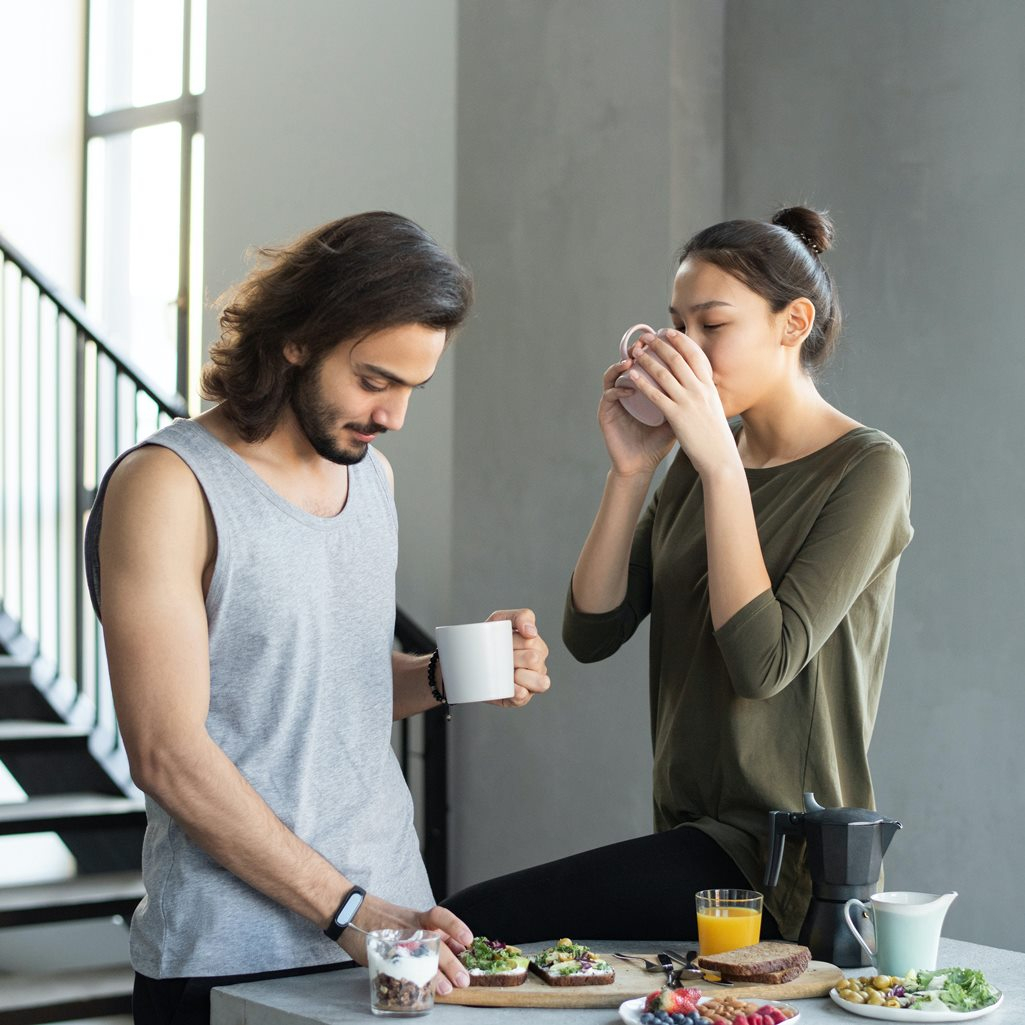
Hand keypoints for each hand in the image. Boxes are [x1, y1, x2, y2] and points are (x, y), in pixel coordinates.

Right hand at [340, 893, 474, 994]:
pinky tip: (415, 989)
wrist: (348, 911)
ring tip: (445, 988)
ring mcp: (396, 939)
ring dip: (435, 974)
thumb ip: (425, 932)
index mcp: (416, 918)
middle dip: (452, 963)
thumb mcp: (405, 920)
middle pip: (435, 943)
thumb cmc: (379, 918)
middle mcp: (409, 927)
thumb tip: (450, 948)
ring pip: (420, 957)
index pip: (440, 917)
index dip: (456, 927)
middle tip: (463, 979)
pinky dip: (408, 980)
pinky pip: (397, 966)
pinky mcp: (382, 951)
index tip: (468, 940)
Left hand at [485, 609, 550, 706]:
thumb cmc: (488, 639)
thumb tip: (532, 631)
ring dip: (520, 676)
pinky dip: (516, 692)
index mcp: (536, 646)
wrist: (467, 661)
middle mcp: (538, 664)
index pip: (531, 642)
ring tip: (506, 672)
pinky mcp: (521, 698)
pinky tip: (508, 686)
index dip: (513, 642)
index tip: (503, 641)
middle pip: (533, 659)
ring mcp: (532, 682)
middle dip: (513, 657)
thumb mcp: (501, 620)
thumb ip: (521, 616)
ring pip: (540, 681)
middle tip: (501, 657)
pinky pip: (524, 696)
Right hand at [599, 343, 675, 477]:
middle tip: (645, 342)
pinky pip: (609, 395)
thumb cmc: (658, 442)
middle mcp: (625, 391)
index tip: (665, 340)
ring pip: (613, 375)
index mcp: (640, 390)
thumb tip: (708, 383)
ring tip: (632, 361)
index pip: (645, 363)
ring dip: (621, 366)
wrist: (641, 465)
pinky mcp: (606, 413)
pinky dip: (619, 390)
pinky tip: (629, 389)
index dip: (653, 351)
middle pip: (628, 363)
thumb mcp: (676, 418)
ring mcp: (614, 401)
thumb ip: (685, 401)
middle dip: (636, 351)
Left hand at [627, 330, 738, 476]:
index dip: (681, 341)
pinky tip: (632, 376)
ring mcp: (688, 402)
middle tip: (646, 338)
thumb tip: (700, 384)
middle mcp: (700, 390)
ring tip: (635, 352)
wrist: (720, 458)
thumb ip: (706, 394)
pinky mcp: (676, 416)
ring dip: (647, 360)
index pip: (695, 355)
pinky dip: (642, 383)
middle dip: (659, 345)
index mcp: (710, 386)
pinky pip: (655, 395)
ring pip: (663, 374)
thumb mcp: (715, 409)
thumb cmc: (716, 436)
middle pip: (676, 359)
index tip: (669, 332)